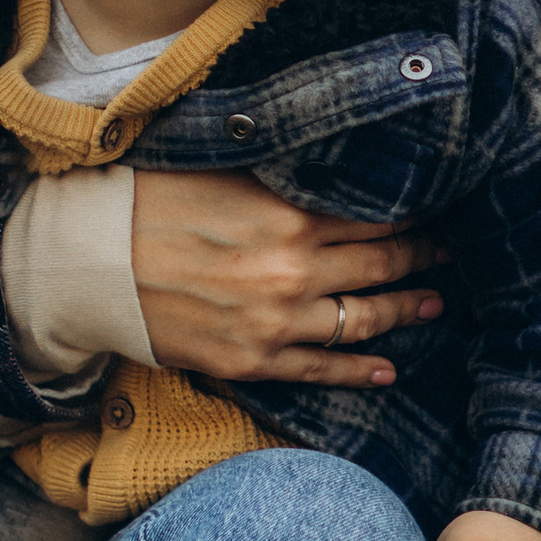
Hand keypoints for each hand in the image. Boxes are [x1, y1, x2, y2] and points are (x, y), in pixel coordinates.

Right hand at [128, 169, 444, 390]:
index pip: (374, 215)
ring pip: (363, 320)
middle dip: (420, 259)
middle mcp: (293, 272)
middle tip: (449, 255)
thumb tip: (332, 169)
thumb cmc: (150, 204)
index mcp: (289, 216)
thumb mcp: (225, 173)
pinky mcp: (252, 361)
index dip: (411, 214)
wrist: (91, 265)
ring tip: (432, 304)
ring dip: (404, 311)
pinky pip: (321, 369)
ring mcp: (276, 322)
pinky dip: (361, 371)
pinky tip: (387, 369)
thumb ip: (283, 178)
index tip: (434, 210)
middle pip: (379, 264)